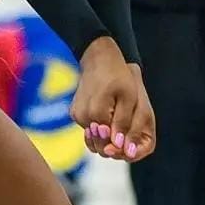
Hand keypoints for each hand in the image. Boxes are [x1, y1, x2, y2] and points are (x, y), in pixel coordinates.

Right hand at [71, 38, 143, 160]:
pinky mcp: (74, 113)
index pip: (109, 143)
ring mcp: (77, 115)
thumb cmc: (118, 76)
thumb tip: (120, 145)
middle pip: (99, 143)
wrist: (99, 59)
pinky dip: (99, 127)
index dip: (122, 146)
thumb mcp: (128, 98)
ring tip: (119, 121)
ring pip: (94, 137)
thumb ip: (124, 123)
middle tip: (126, 134)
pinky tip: (109, 115)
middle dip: (113, 143)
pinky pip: (89, 128)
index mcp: (96, 114)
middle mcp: (83, 117)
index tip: (130, 142)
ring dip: (106, 135)